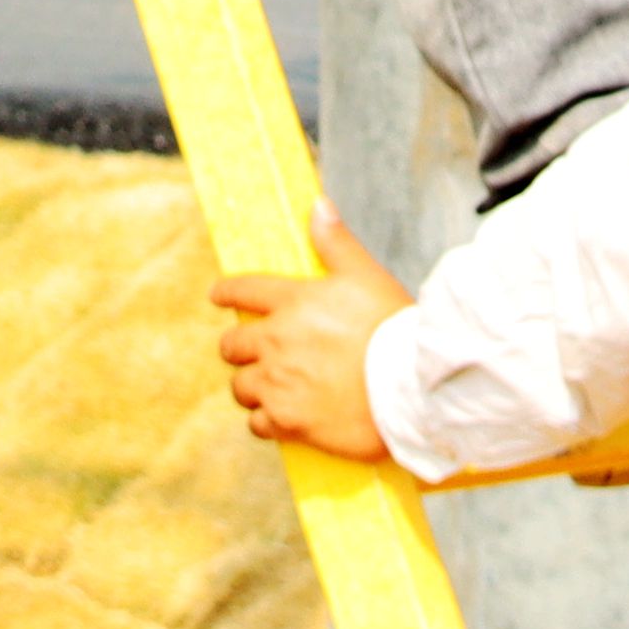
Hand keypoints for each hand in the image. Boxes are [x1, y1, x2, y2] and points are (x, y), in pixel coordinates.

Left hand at [213, 210, 412, 458]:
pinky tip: (283, 415)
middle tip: (251, 350)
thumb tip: (317, 205)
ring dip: (252, 384)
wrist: (411, 387)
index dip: (227, 292)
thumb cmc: (392, 327)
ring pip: (241, 386)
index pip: (243, 291)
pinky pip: (258, 423)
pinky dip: (267, 419)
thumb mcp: (366, 275)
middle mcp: (277, 343)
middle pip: (231, 345)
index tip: (217, 295)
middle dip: (238, 346)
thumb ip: (336, 243)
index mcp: (293, 303)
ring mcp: (279, 385)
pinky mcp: (288, 422)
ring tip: (270, 386)